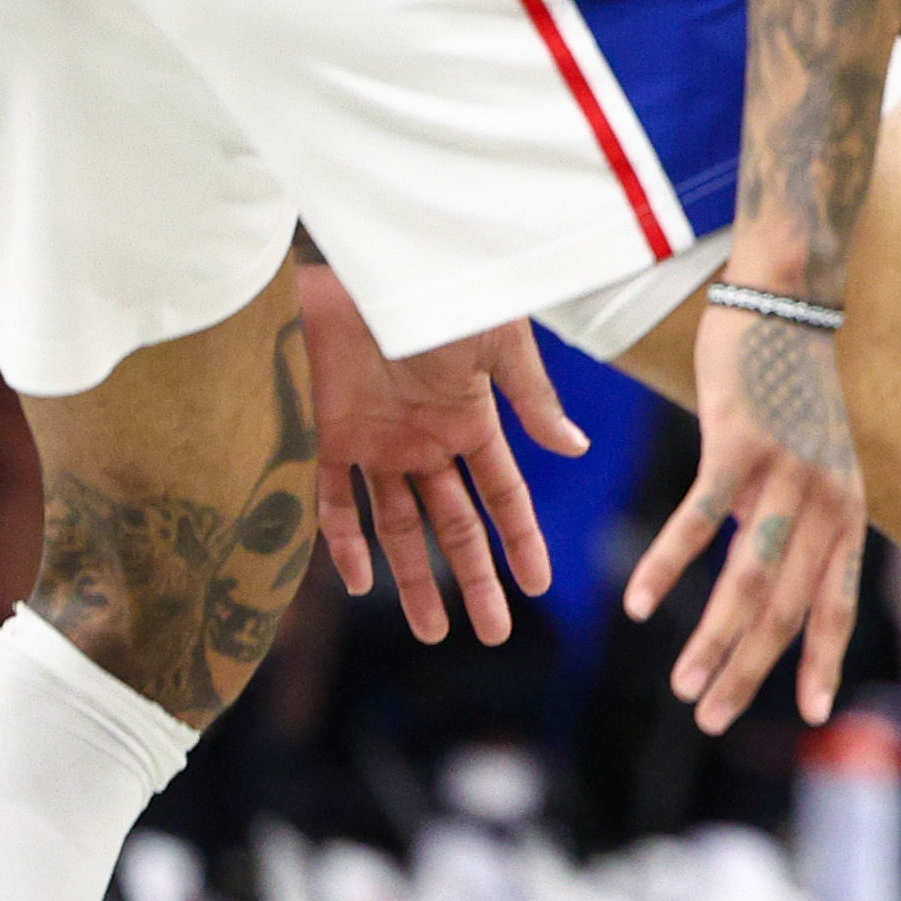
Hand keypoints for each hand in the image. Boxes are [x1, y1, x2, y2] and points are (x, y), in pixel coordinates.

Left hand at [297, 271, 595, 645]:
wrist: (361, 265)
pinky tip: (357, 582)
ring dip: (413, 578)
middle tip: (493, 634)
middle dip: (476, 580)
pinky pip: (331, 501)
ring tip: (432, 631)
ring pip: (398, 527)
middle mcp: (426, 442)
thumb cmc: (437, 293)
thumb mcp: (499, 344)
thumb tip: (576, 449)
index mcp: (471, 421)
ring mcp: (376, 442)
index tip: (540, 586)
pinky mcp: (324, 435)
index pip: (505, 496)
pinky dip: (342, 541)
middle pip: (456, 525)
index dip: (523, 541)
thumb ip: (532, 401)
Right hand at [630, 298, 867, 731]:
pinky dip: (668, 566)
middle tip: (710, 718)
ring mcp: (785, 474)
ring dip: (714, 640)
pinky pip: (700, 520)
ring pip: (748, 578)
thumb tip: (760, 576)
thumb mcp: (814, 461)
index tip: (808, 715)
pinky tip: (640, 605)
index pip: (837, 603)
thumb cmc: (792, 388)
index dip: (822, 660)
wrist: (788, 300)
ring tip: (683, 686)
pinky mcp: (740, 445)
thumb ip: (796, 520)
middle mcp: (827, 501)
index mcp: (847, 511)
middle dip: (749, 671)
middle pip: (787, 607)